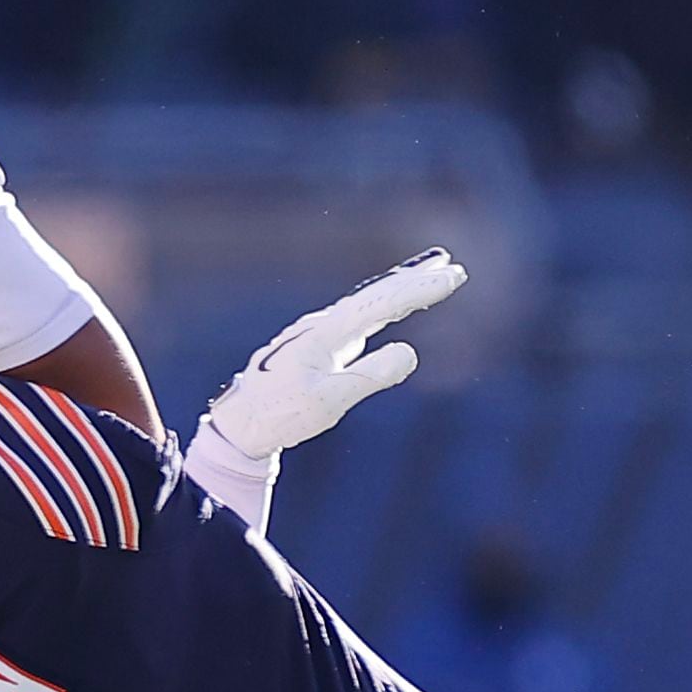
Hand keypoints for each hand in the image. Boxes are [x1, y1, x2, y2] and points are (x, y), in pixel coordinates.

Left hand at [204, 249, 467, 458]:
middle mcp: (321, 326)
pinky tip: (394, 309)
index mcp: (325, 334)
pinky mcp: (318, 347)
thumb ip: (368, 376)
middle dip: (414, 281)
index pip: (379, 304)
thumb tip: (408, 350)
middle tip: (453, 267)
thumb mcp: (329, 402)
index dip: (417, 289)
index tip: (451, 277)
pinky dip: (383, 307)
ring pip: (367, 303)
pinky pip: (359, 318)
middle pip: (375, 296)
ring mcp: (319, 335)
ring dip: (400, 289)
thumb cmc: (281, 415)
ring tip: (432, 274)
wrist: (239, 424)